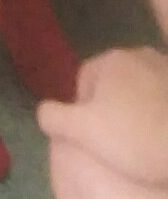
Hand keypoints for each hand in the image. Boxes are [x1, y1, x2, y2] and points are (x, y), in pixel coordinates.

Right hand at [38, 46, 167, 185]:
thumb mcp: (82, 133)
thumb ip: (53, 117)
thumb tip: (44, 111)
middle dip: (112, 109)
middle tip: (118, 144)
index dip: (84, 112)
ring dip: (137, 110)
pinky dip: (160, 113)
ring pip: (140, 90)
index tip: (96, 139)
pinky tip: (162, 137)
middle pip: (113, 83)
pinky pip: (163, 98)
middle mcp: (137, 54)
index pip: (84, 81)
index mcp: (109, 60)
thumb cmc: (135, 138)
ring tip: (143, 143)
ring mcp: (166, 67)